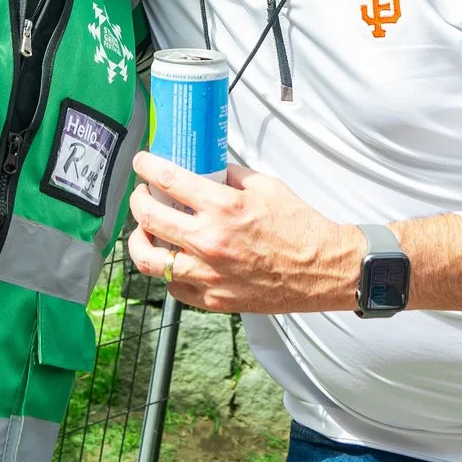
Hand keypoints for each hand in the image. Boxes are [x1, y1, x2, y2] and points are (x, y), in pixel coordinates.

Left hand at [125, 154, 362, 314]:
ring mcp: (208, 273)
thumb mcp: (266, 186)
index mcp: (223, 207)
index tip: (142, 163)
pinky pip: (172, 287)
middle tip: (142, 194)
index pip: (168, 180)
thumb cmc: (300, 228)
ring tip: (145, 231)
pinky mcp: (213, 298)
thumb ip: (230, 176)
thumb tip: (206, 170)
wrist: (324, 269)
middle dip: (137, 199)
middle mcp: (209, 241)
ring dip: (139, 240)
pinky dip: (167, 271)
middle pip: (148, 217)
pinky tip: (173, 259)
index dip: (146, 167)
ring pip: (149, 260)